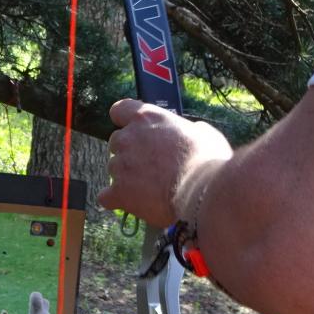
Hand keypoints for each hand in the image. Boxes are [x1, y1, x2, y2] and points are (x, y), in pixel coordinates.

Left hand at [98, 99, 232, 226]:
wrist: (203, 191)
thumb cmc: (208, 160)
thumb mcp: (203, 132)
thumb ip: (186, 129)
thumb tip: (189, 133)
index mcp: (147, 118)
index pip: (120, 111)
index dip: (124, 121)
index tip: (133, 130)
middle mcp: (128, 138)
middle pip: (116, 143)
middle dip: (129, 152)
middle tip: (150, 165)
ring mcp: (120, 165)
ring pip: (113, 169)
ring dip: (126, 177)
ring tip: (150, 188)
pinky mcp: (119, 191)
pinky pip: (106, 196)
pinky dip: (115, 200)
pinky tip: (130, 203)